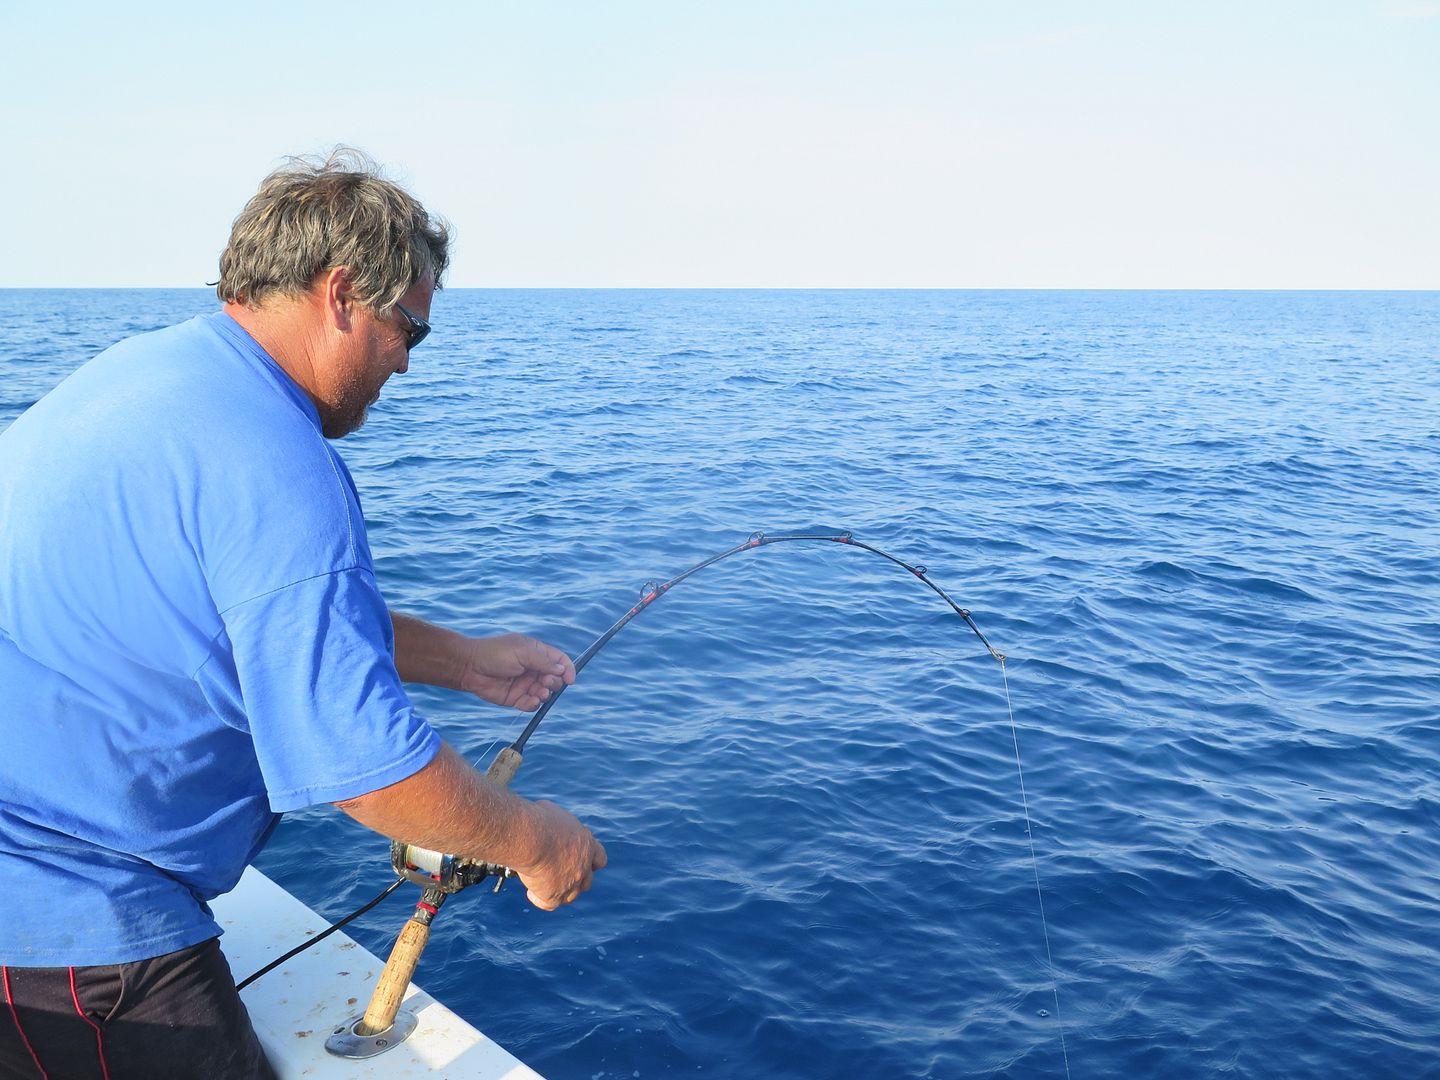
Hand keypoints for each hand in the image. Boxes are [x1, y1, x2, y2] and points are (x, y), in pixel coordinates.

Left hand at [456, 633, 576, 710]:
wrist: (469, 667)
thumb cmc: (495, 653)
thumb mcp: (522, 652)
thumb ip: (544, 661)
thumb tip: (562, 670)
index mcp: (536, 652)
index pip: (559, 660)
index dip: (567, 669)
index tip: (570, 679)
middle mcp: (532, 668)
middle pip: (554, 678)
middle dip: (554, 682)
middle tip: (545, 683)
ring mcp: (525, 684)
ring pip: (544, 693)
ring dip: (545, 694)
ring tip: (538, 693)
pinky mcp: (516, 698)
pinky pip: (531, 704)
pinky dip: (533, 705)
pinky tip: (530, 702)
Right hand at [515, 800, 607, 910]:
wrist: (532, 837)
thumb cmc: (539, 820)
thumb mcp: (554, 814)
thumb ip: (558, 825)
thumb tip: (547, 822)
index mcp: (586, 844)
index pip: (599, 858)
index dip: (590, 862)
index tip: (578, 861)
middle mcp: (583, 866)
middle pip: (587, 882)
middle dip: (575, 880)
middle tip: (558, 874)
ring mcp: (571, 884)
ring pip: (570, 896)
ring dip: (559, 892)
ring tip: (542, 884)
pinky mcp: (554, 896)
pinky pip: (549, 904)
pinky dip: (540, 899)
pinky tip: (531, 892)